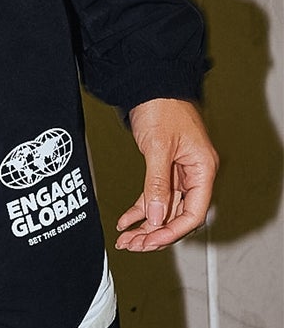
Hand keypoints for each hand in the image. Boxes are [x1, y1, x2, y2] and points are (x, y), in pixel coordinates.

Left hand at [115, 97, 217, 251]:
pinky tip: (126, 221)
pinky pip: (154, 194)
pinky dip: (140, 208)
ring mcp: (179, 170)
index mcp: (203, 169)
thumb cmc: (162, 106)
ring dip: (146, 224)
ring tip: (126, 240)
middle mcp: (194, 173)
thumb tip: (157, 218)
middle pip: (178, 214)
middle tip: (134, 246)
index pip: (193, 212)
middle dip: (155, 233)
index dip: (172, 231)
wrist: (149, 81)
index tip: (151, 241)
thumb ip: (158, 184)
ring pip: (164, 207)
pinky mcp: (164, 166)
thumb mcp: (158, 147)